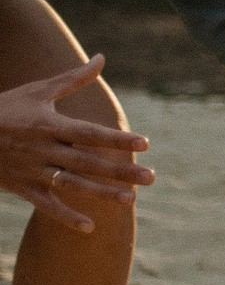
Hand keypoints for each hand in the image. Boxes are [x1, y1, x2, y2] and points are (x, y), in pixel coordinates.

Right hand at [0, 54, 154, 232]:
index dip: (116, 139)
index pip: (89, 134)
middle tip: (151, 177)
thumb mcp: (38, 91)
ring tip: (131, 199)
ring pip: (71, 185)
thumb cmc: (6, 108)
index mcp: (49, 125)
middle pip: (87, 162)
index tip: (145, 143)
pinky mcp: (22, 187)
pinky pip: (46, 205)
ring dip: (101, 193)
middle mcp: (43, 149)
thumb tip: (102, 58)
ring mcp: (33, 170)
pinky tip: (90, 227)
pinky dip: (66, 217)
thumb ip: (74, 78)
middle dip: (119, 170)